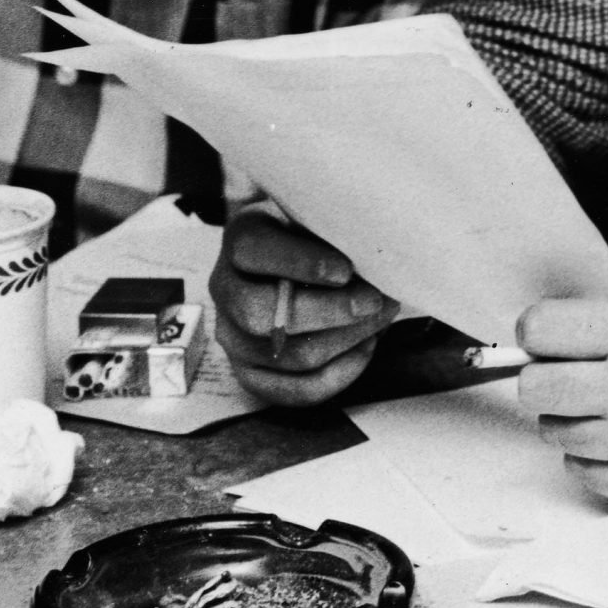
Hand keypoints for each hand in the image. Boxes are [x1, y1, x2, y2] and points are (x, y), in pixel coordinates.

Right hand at [210, 203, 401, 406]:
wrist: (294, 258)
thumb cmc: (314, 235)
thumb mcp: (316, 216)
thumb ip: (332, 229)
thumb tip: (372, 251)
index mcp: (240, 241)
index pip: (255, 251)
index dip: (302, 263)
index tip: (346, 270)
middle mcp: (226, 290)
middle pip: (264, 314)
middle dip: (331, 311)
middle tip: (375, 300)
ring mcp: (234, 337)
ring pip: (290, 355)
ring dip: (348, 339)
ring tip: (381, 318)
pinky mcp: (252, 373)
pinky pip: (297, 390)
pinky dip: (342, 372)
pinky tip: (366, 346)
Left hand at [516, 292, 607, 504]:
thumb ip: (607, 320)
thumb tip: (543, 340)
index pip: (539, 329)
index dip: (538, 331)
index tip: (550, 338)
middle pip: (534, 388)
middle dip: (545, 378)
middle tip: (573, 375)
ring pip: (555, 433)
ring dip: (573, 418)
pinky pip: (582, 473)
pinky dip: (594, 456)